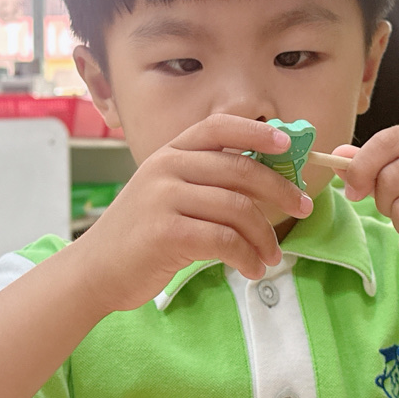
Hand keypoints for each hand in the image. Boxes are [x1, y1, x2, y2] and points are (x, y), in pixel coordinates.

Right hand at [76, 114, 313, 312]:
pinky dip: (247, 257)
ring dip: (265, 236)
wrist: (95, 270)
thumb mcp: (167, 195)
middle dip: (280, 190)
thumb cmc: (141, 235)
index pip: (219, 127)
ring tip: (271, 257)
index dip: (258, 132)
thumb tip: (267, 180)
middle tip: (303, 208)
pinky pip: (224, 240)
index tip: (288, 147)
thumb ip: (205, 182)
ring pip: (237, 209)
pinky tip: (252, 269)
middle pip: (240, 170)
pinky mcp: (165, 233)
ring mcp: (163, 198)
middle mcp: (166, 168)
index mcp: (170, 153)